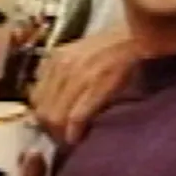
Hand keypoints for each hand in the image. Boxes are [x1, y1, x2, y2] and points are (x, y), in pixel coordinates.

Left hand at [30, 27, 134, 144]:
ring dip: (62, 135)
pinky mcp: (97, 85)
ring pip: (55, 117)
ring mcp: (78, 75)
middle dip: (51, 131)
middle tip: (65, 138)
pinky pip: (75, 117)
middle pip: (42, 111)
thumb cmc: (113, 48)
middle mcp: (61, 66)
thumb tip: (50, 102)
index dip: (44, 118)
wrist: (139, 36)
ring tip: (74, 138)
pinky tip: (80, 137)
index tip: (55, 128)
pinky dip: (75, 132)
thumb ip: (61, 73)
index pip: (35, 99)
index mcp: (55, 59)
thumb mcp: (78, 53)